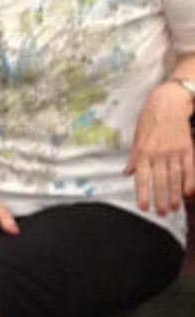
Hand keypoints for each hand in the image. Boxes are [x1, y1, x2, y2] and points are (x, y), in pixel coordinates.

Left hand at [125, 82, 194, 214]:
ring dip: (175, 194)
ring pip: (175, 177)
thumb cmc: (149, 119)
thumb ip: (134, 157)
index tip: (144, 207)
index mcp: (143, 151)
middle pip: (160, 180)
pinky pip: (189, 168)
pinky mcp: (188, 148)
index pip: (142, 177)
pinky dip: (190, 181)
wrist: (169, 103)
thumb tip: (128, 173)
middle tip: (162, 213)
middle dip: (161, 198)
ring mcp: (174, 151)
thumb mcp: (137, 137)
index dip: (143, 193)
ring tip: (174, 207)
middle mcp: (158, 153)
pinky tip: (189, 193)